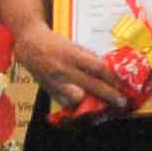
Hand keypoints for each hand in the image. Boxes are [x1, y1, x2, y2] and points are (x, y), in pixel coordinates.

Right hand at [15, 20, 132, 118]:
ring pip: (78, 98)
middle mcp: (65, 70)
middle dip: (110, 95)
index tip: (120, 83)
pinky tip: (85, 107)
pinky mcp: (49, 90)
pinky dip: (76, 106)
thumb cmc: (54, 43)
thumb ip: (89, 58)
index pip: (98, 68)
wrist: (30, 45)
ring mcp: (56, 82)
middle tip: (121, 102)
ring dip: (92, 104)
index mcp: (73, 55)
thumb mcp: (75, 45)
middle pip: (92, 85)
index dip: (112, 77)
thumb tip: (106, 70)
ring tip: (103, 106)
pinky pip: (65, 103)